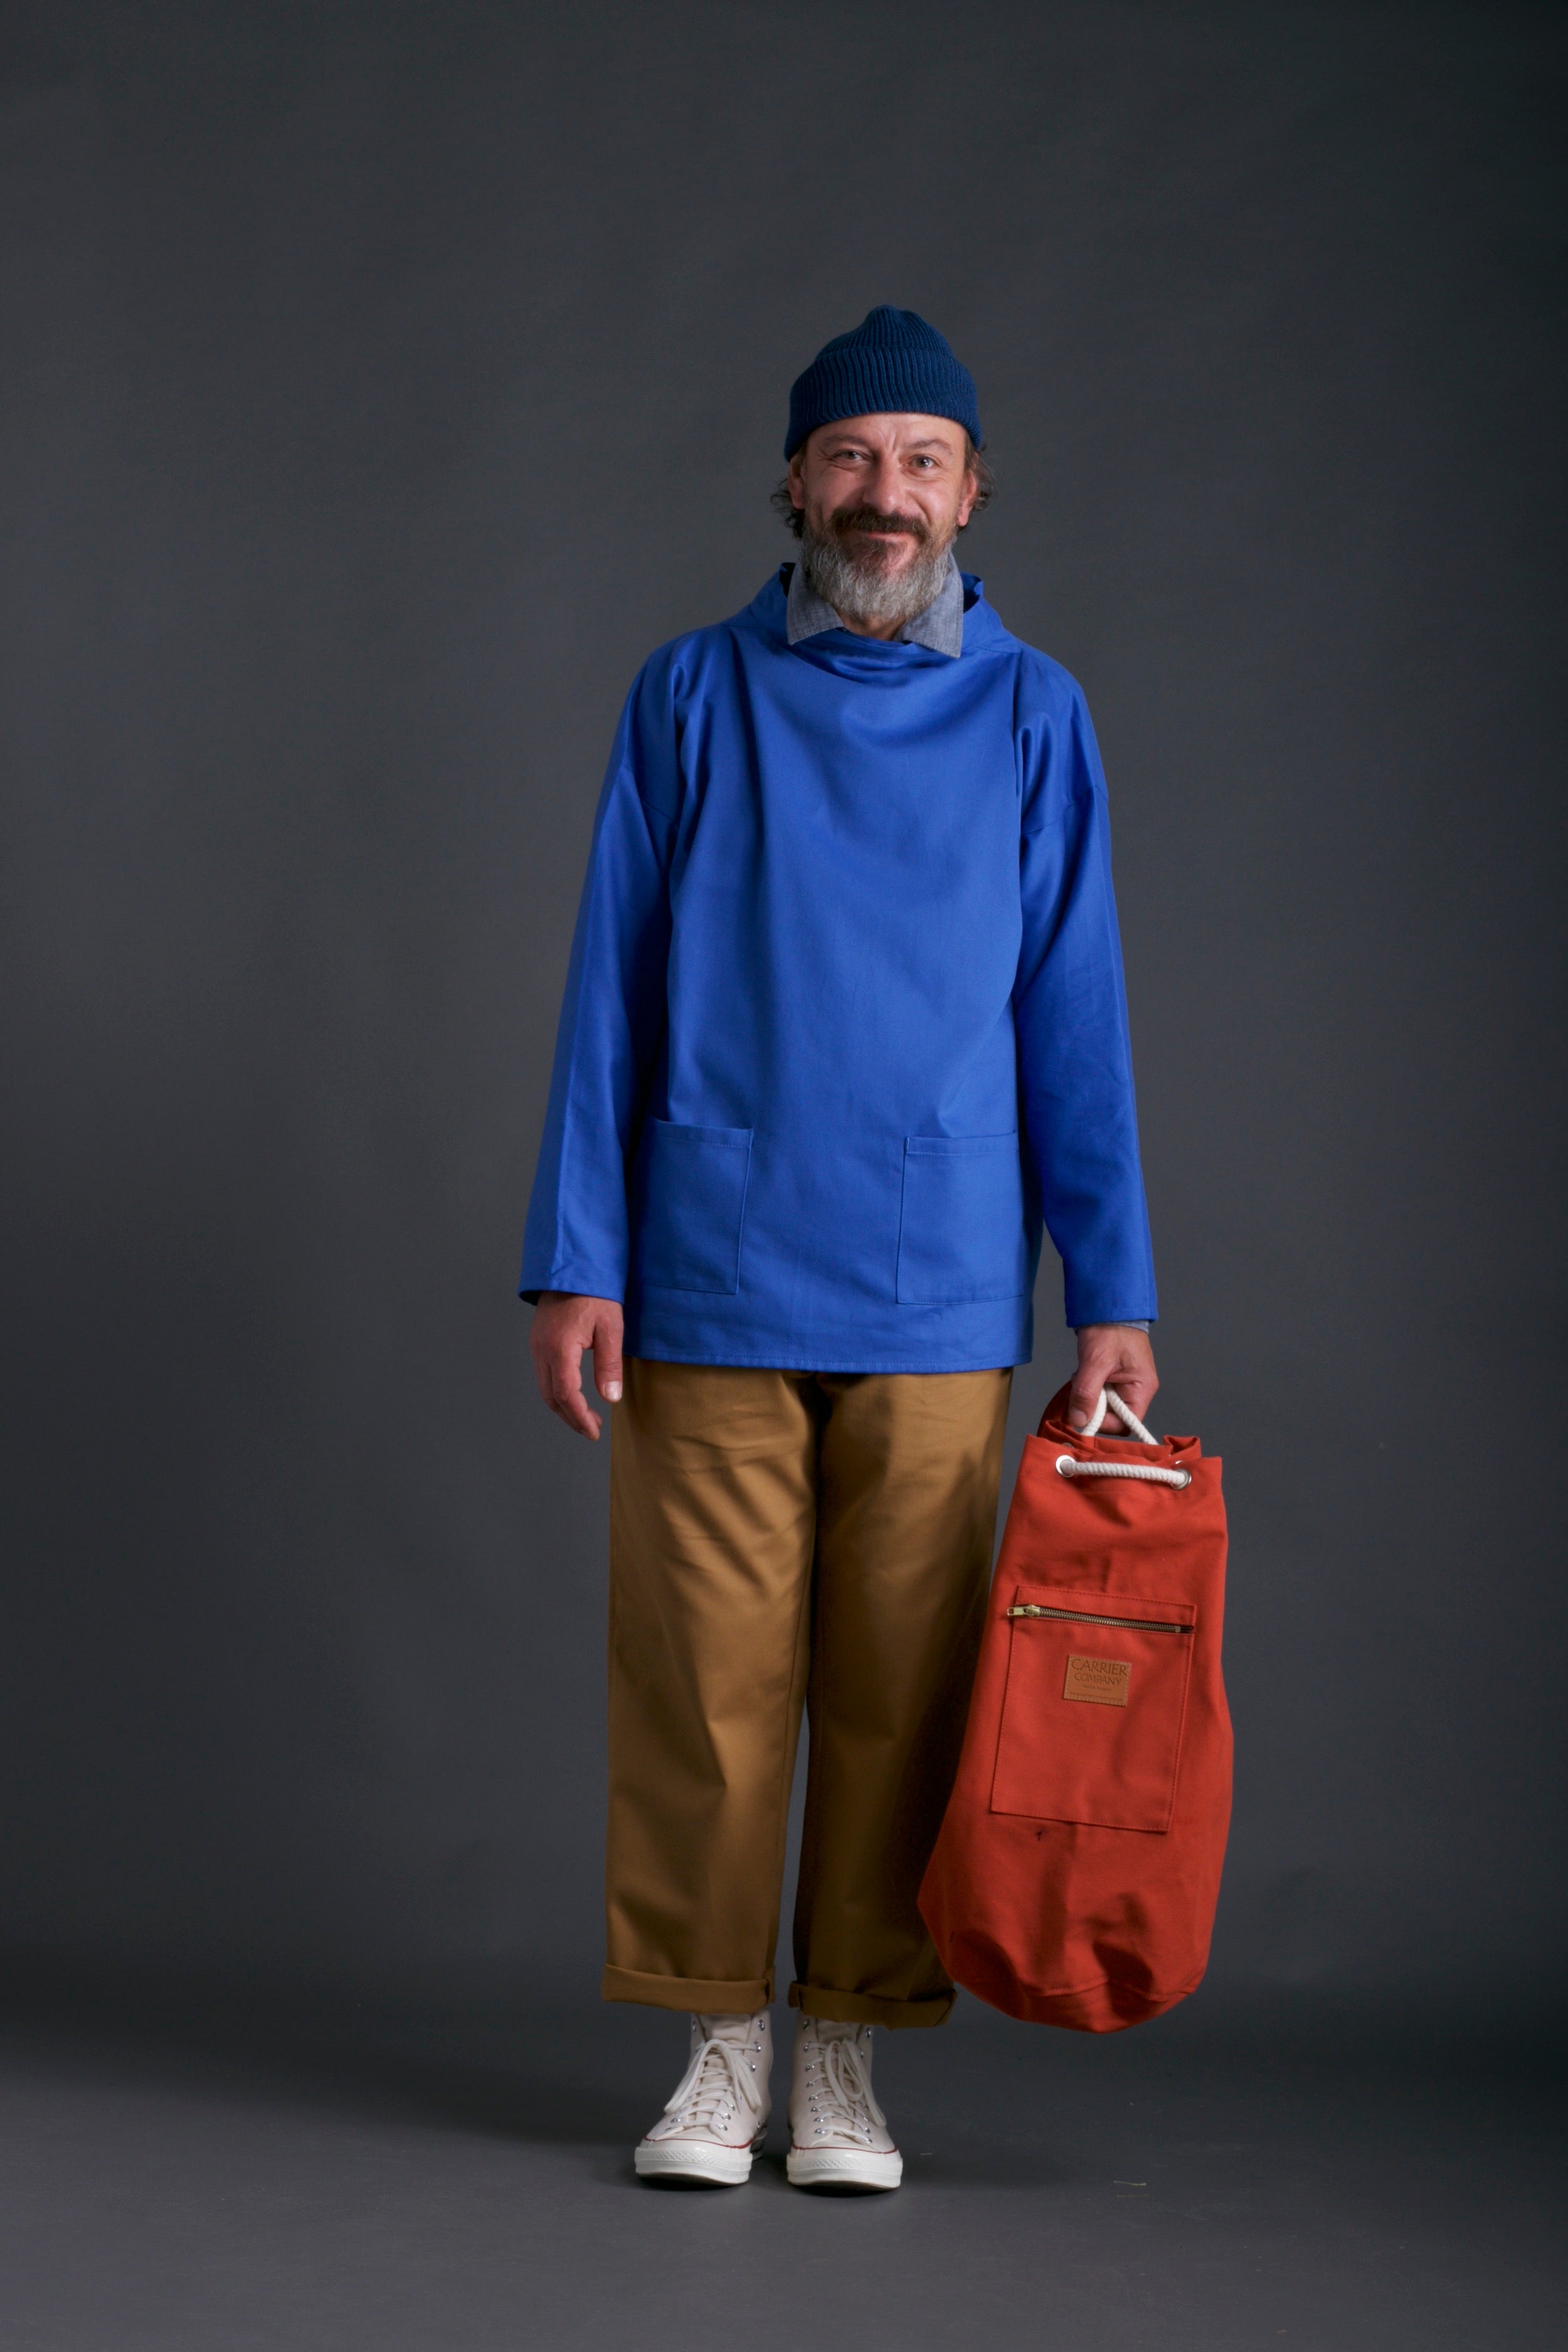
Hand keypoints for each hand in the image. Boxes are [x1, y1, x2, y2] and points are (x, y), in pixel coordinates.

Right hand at [530, 1291, 623, 1439]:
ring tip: (586, 1415)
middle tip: (592, 1429)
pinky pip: (544, 1373)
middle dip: (571, 1418)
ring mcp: (536, 1345)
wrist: (573, 1263)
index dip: (580, 1418)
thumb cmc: (595, 1291)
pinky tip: (574, 1392)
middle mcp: (542, 1350)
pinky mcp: (538, 1340)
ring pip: (545, 1387)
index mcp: (560, 1349)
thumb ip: (609, 1365)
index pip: (567, 1396)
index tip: (594, 1432)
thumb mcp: (611, 1327)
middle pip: (551, 1397)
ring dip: (563, 1406)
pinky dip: (557, 1390)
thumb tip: (610, 1398)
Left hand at [1069, 1325, 1157, 1432]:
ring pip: (1105, 1405)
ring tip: (1084, 1374)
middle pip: (1114, 1417)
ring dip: (1089, 1395)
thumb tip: (1079, 1420)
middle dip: (1094, 1406)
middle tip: (1082, 1386)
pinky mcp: (1115, 1379)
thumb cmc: (1109, 1330)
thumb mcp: (1095, 1362)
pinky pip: (1101, 1394)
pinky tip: (1085, 1373)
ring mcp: (1127, 1385)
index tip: (1084, 1410)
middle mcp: (1138, 1390)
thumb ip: (1087, 1393)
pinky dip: (1089, 1387)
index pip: (1126, 1424)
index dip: (1103, 1423)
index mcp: (1142, 1389)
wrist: (1108, 1307)